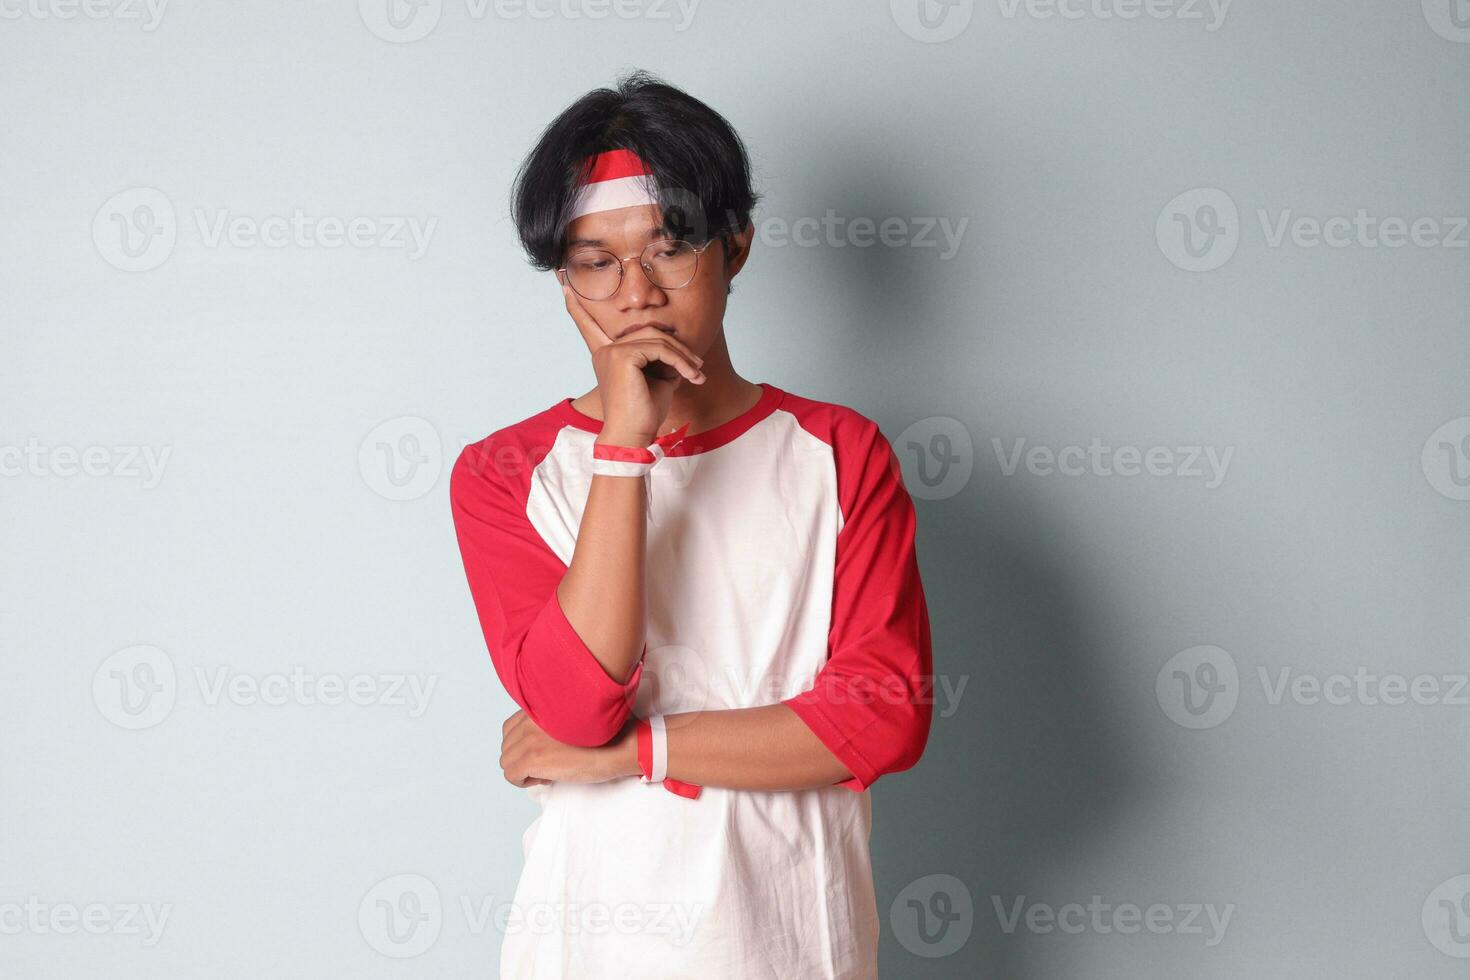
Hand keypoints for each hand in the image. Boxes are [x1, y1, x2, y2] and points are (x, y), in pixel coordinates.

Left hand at [499, 708, 638, 787]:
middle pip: (506, 746)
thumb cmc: (604, 733)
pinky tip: (548, 776)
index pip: (510, 728)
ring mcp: (530, 737)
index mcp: (539, 705)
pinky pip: (511, 775)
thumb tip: (533, 745)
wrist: (620, 744)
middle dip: (523, 758)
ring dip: (524, 770)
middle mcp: (530, 718)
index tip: (544, 751)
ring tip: (550, 769)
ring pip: (506, 761)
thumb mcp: (570, 718)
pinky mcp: (533, 758)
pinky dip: (525, 781)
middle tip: (548, 762)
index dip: (525, 744)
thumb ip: (548, 722)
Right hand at [559, 279, 705, 445]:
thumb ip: (661, 360)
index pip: (589, 326)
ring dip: (683, 356)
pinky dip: (680, 361)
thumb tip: (678, 351)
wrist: (632, 437)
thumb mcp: (656, 382)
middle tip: (697, 367)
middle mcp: (605, 350)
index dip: (577, 308)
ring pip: (657, 339)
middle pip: (648, 332)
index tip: (565, 288)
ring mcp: (612, 351)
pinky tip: (692, 376)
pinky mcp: (622, 356)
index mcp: (606, 355)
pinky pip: (660, 349)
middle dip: (676, 347)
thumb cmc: (643, 414)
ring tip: (697, 374)